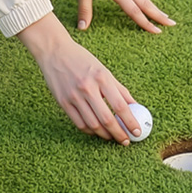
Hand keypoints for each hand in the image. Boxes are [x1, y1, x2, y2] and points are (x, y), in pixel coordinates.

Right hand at [18, 12, 143, 144]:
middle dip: (119, 134)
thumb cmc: (81, 59)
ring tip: (112, 137)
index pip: (120, 105)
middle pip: (107, 119)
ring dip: (105, 135)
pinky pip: (79, 123)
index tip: (137, 132)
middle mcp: (88, 88)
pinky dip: (90, 131)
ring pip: (93, 125)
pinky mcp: (63, 102)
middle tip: (125, 141)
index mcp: (101, 77)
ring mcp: (74, 96)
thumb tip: (135, 106)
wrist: (54, 51)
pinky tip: (96, 131)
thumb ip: (119, 89)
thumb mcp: (104, 70)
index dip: (130, 122)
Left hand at [69, 0, 175, 34]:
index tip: (157, 32)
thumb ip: (84, 9)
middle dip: (158, 15)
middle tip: (172, 24)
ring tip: (163, 15)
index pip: (134, 10)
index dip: (145, 23)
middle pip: (145, 3)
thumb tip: (82, 27)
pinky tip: (144, 2)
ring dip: (153, 7)